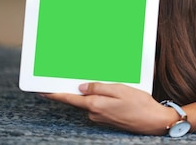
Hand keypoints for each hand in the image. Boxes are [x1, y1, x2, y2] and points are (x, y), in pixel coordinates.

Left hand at [42, 83, 176, 134]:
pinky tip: (110, 91)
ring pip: (91, 101)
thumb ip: (98, 88)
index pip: (69, 99)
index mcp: (95, 105)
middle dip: (76, 88)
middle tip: (71, 75)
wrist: (153, 121)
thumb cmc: (139, 104)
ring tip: (99, 79)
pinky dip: (100, 97)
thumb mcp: (119, 89)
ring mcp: (101, 117)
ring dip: (92, 92)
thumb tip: (81, 87)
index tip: (42, 90)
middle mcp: (95, 113)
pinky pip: (99, 105)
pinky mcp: (108, 118)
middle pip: (79, 99)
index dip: (55, 94)